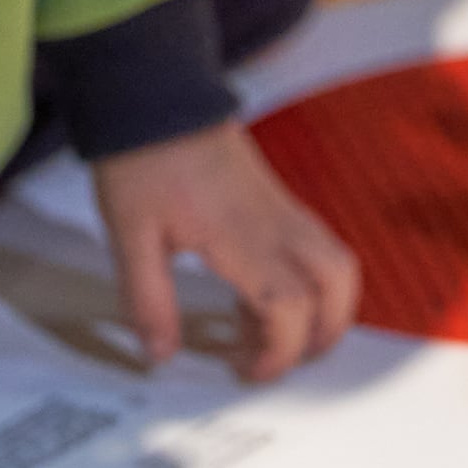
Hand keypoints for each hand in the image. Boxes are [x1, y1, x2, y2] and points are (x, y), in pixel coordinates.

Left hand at [92, 121, 359, 380]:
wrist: (157, 94)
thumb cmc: (143, 159)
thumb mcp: (130, 236)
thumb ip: (148, 300)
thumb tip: (161, 355)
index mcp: (243, 237)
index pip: (289, 307)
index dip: (278, 352)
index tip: (247, 373)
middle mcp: (277, 224)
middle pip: (337, 287)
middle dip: (322, 335)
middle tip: (278, 364)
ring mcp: (283, 210)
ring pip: (337, 266)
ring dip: (323, 310)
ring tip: (271, 339)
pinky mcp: (278, 201)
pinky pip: (314, 249)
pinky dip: (305, 284)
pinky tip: (253, 299)